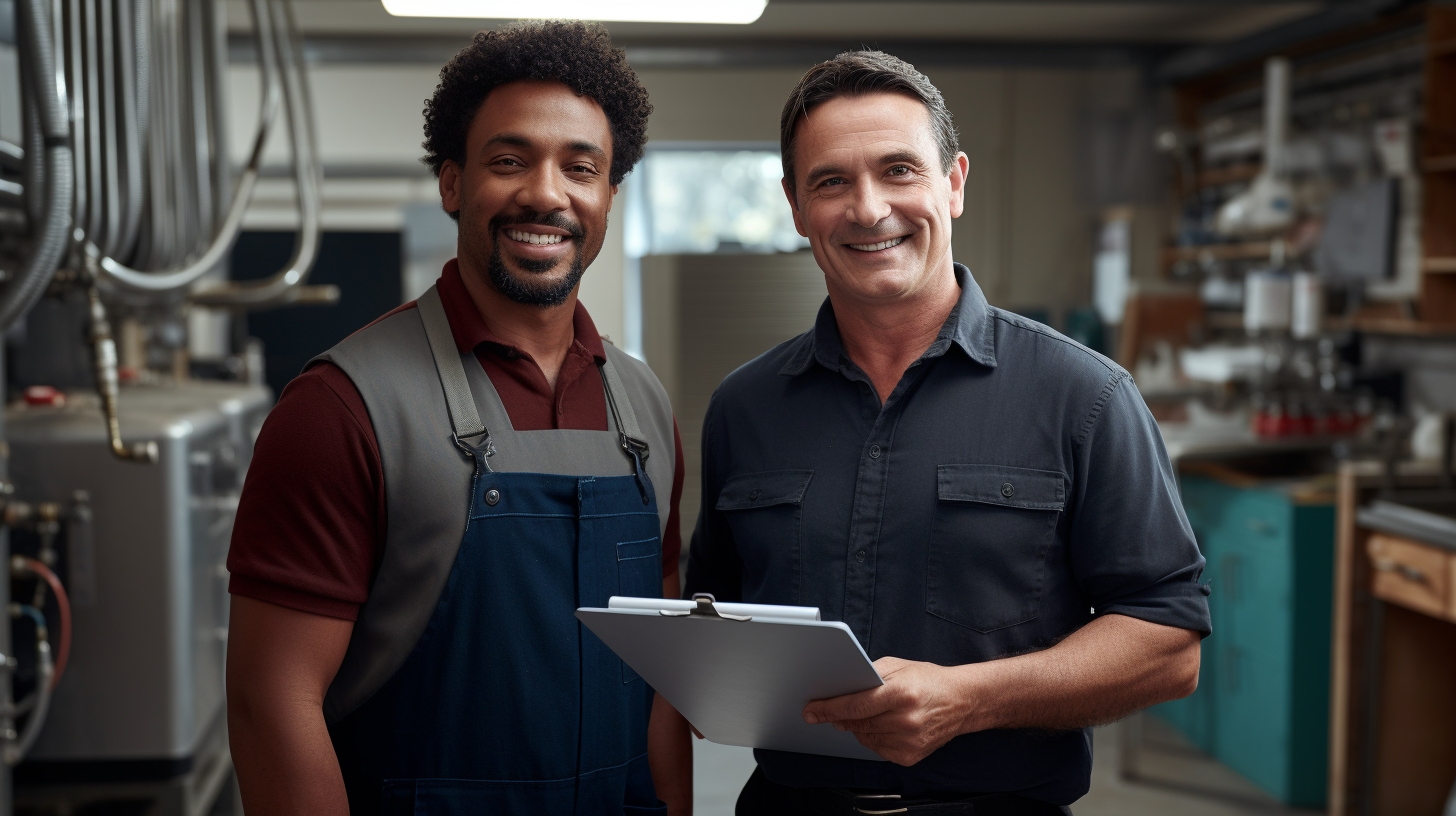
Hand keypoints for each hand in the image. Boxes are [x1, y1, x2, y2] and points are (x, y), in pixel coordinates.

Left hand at [801, 657, 975, 765]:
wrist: (963, 701)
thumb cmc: (928, 680)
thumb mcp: (897, 666)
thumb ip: (867, 677)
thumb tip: (840, 695)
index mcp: (901, 693)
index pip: (855, 704)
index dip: (829, 708)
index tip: (811, 711)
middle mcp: (905, 720)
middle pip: (856, 723)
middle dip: (840, 716)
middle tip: (832, 709)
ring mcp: (909, 741)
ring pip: (863, 737)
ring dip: (857, 726)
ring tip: (871, 713)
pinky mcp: (910, 756)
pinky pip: (877, 749)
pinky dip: (873, 738)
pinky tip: (884, 725)